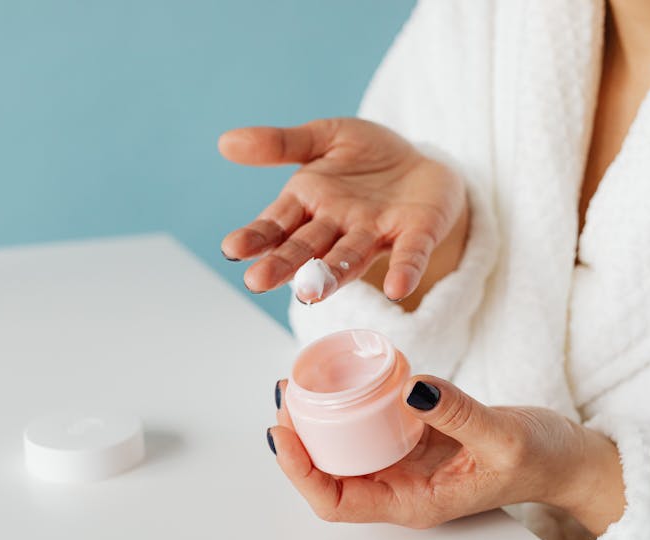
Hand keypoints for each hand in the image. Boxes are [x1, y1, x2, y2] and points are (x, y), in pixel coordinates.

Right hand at [219, 118, 468, 304]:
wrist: (424, 161)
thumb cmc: (367, 156)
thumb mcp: (324, 136)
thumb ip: (281, 143)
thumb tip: (225, 141)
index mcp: (309, 202)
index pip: (277, 224)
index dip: (256, 236)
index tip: (232, 249)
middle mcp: (337, 226)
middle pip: (306, 248)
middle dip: (284, 265)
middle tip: (258, 282)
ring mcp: (375, 233)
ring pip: (349, 258)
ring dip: (331, 276)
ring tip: (311, 294)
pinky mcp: (416, 235)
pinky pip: (409, 255)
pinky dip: (403, 272)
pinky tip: (397, 288)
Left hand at [268, 376, 625, 534]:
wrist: (563, 458)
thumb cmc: (540, 460)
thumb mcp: (504, 437)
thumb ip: (459, 413)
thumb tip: (414, 389)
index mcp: (413, 501)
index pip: (336, 501)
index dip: (301, 472)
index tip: (284, 432)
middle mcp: (401, 485)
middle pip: (328, 473)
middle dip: (298, 439)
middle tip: (286, 392)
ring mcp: (406, 462)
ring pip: (344, 448)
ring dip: (317, 419)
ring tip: (300, 381)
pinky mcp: (415, 437)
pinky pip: (369, 424)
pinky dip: (348, 403)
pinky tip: (341, 374)